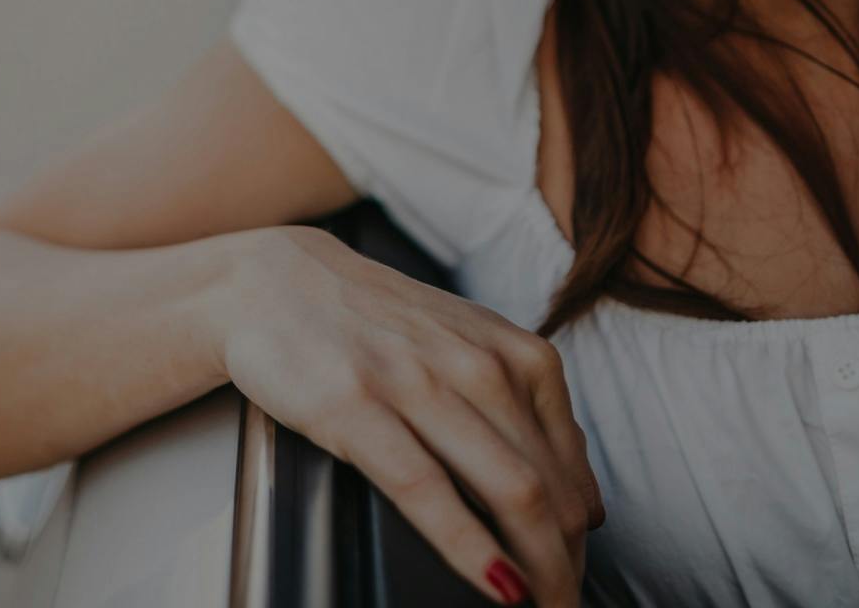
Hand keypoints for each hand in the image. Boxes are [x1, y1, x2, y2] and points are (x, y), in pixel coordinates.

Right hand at [211, 225, 603, 606]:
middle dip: (566, 563)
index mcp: (508, 349)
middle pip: (547, 484)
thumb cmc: (372, 321)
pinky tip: (496, 584)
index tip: (577, 574)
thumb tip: (583, 499)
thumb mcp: (464, 343)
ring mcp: (416, 383)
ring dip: (538, 567)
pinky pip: (427, 489)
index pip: (569, 460)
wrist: (275, 281)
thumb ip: (523, 408)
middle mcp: (473, 362)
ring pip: (507, 488)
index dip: (579, 534)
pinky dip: (470, 547)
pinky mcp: (357, 408)